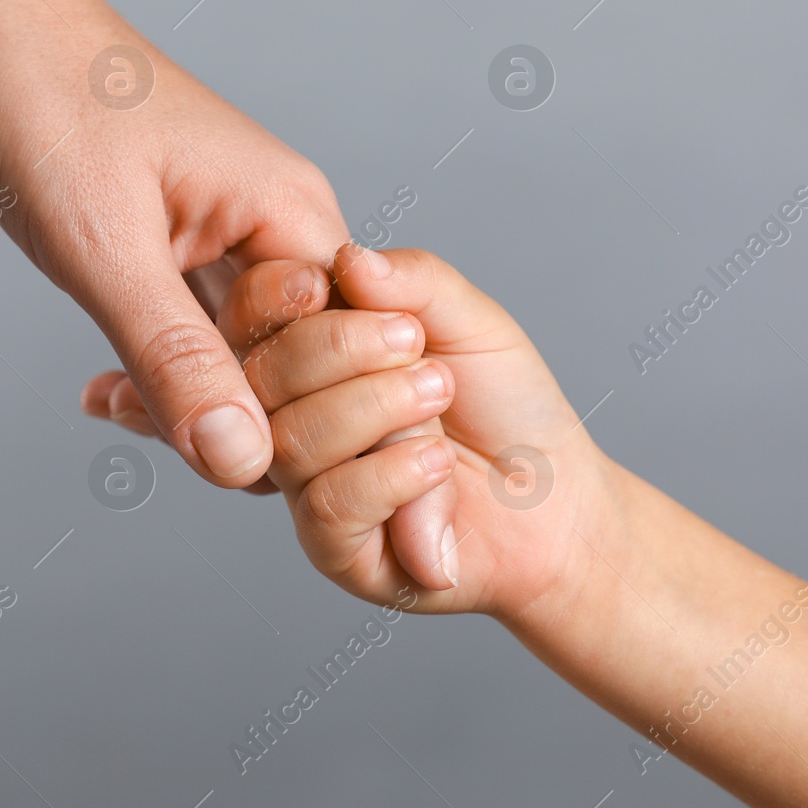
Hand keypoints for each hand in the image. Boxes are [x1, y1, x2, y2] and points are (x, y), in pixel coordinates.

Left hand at [0, 0, 347, 488]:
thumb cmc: (44, 100)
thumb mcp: (104, 247)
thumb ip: (177, 359)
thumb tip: (243, 464)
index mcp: (292, 212)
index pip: (349, 357)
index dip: (301, 423)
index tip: (224, 462)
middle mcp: (280, 221)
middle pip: (306, 363)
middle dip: (243, 416)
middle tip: (147, 429)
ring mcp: (235, 230)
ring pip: (250, 351)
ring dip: (197, 394)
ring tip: (118, 410)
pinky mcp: (188, 238)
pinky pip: (204, 326)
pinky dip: (167, 363)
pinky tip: (111, 392)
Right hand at [222, 245, 616, 618]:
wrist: (556, 498)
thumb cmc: (509, 407)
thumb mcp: (471, 322)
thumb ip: (413, 281)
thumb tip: (348, 258)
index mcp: (313, 353)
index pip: (252, 316)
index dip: (276, 297)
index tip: (323, 286)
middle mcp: (295, 416)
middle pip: (260, 376)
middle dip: (340, 349)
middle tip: (417, 348)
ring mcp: (309, 485)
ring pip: (292, 440)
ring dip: (377, 409)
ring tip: (439, 398)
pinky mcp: (336, 549)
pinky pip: (328, 504)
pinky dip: (390, 474)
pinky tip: (437, 464)